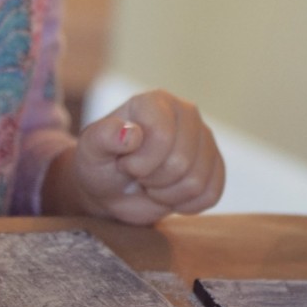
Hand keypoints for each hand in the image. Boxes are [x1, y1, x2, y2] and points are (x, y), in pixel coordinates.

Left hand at [45, 90, 224, 223]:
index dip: (141, 162)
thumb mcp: (90, 151)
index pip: (162, 136)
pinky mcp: (215, 165)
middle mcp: (186, 113)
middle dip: (154, 180)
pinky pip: (211, 195)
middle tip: (139, 174)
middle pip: (181, 162)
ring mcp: (204, 138)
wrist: (113, 189)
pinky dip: (186, 204)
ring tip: (152, 182)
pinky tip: (169, 192)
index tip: (124, 163)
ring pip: (197, 182)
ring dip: (168, 193)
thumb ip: (103, 137)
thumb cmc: (100, 164)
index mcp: (155, 101)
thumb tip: (131, 133)